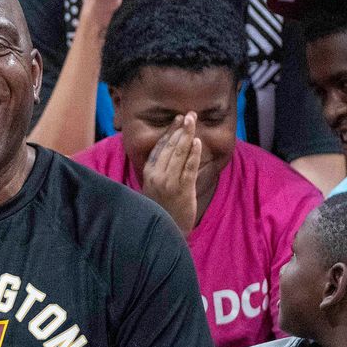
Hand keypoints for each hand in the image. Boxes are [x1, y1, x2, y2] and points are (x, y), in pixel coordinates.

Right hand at [141, 113, 204, 235]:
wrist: (166, 232)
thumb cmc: (162, 209)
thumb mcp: (154, 188)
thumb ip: (160, 170)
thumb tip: (170, 153)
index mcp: (149, 173)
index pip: (160, 147)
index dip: (169, 131)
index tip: (178, 119)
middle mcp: (157, 175)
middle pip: (169, 147)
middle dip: (180, 129)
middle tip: (190, 114)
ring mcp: (169, 182)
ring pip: (179, 154)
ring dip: (187, 135)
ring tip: (194, 121)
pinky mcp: (182, 190)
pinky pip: (188, 168)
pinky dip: (193, 154)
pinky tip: (197, 142)